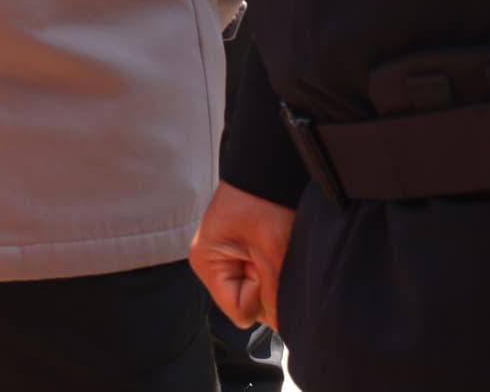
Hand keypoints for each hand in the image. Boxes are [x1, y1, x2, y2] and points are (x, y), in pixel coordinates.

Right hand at [190, 181, 295, 330]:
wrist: (264, 164)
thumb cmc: (263, 199)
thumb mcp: (271, 250)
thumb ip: (274, 293)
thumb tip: (283, 325)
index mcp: (206, 263)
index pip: (239, 311)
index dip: (259, 295)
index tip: (264, 264)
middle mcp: (209, 263)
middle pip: (245, 303)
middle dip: (264, 284)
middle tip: (268, 252)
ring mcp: (221, 256)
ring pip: (253, 289)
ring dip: (267, 273)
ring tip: (269, 245)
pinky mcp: (234, 250)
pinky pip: (254, 273)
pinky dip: (266, 263)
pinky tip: (269, 244)